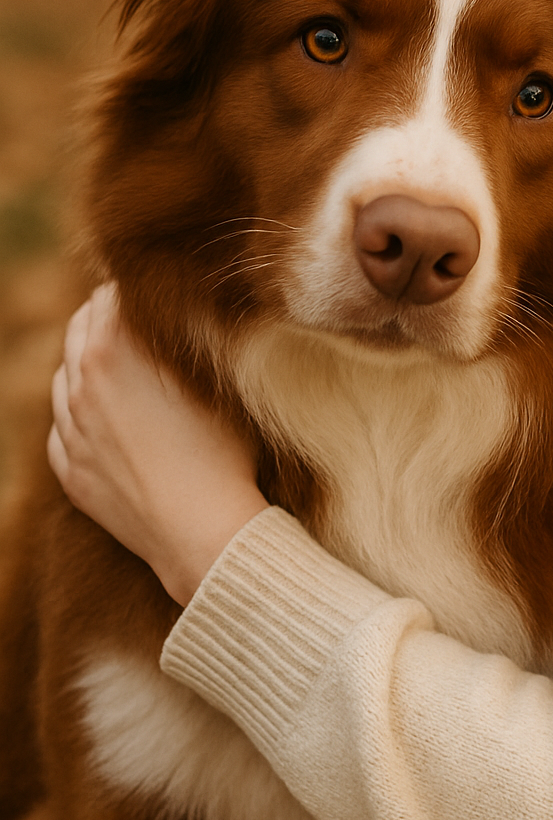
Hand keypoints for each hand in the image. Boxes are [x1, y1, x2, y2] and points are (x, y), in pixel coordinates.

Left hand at [49, 284, 267, 605]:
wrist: (201, 531)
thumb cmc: (223, 450)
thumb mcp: (217, 376)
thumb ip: (195, 330)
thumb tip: (194, 299)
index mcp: (113, 350)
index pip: (111, 294)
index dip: (136, 288)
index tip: (155, 292)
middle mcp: (81, 385)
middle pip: (81, 329)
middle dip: (106, 318)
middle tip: (135, 320)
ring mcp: (71, 431)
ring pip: (63, 377)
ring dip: (87, 364)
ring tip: (120, 365)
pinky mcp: (71, 471)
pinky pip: (62, 428)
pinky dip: (78, 414)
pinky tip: (103, 416)